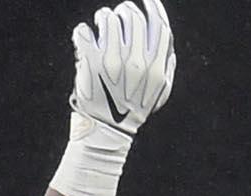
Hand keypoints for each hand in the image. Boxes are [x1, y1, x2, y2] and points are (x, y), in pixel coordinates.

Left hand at [68, 0, 175, 140]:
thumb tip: (168, 42)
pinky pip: (84, 32)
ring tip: (101, 22)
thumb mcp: (160, 91)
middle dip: (126, 10)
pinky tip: (85, 36)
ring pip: (108, 18)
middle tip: (119, 14)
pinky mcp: (89, 62)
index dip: (154, 7)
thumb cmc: (134, 109)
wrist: (107, 130)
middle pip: (133, 17)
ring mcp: (111, 60)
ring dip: (104, 16)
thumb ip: (167, 65)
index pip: (159, 25)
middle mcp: (135, 61)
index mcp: (155, 66)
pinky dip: (82, 30)